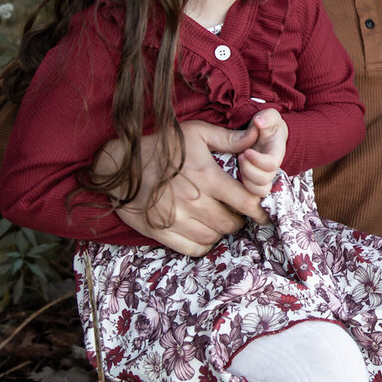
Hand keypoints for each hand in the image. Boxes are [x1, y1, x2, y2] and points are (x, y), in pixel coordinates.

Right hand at [97, 120, 270, 256]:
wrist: (119, 163)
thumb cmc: (161, 144)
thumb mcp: (196, 132)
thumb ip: (229, 138)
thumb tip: (255, 136)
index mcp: (207, 177)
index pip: (246, 202)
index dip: (259, 209)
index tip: (262, 211)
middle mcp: (193, 201)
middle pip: (230, 224)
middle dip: (238, 220)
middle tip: (235, 212)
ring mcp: (176, 219)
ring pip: (212, 238)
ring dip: (219, 232)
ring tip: (217, 220)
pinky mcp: (159, 232)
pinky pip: (191, 249)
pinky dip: (202, 245)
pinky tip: (201, 232)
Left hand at [236, 108, 287, 194]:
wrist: (265, 134)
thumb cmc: (267, 124)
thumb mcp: (270, 116)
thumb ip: (267, 117)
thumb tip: (259, 122)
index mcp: (276, 153)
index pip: (272, 164)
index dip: (258, 161)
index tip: (245, 151)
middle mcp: (271, 168)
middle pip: (265, 181)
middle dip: (249, 171)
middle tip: (240, 156)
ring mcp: (263, 176)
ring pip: (259, 191)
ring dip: (246, 181)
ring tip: (238, 164)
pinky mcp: (254, 182)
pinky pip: (251, 194)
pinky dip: (242, 188)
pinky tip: (235, 174)